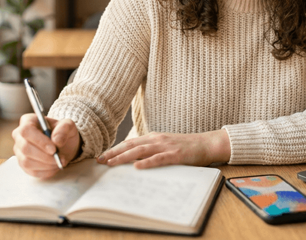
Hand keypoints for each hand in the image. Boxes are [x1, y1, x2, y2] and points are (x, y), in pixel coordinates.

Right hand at [12, 114, 81, 177]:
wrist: (63, 145)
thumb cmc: (62, 132)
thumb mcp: (68, 126)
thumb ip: (63, 129)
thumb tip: (56, 140)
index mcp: (28, 121)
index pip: (26, 130)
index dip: (39, 141)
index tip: (53, 149)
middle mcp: (19, 135)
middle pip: (25, 148)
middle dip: (44, 156)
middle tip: (59, 158)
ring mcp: (19, 150)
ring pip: (27, 162)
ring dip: (46, 165)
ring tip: (59, 162)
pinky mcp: (23, 164)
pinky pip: (31, 171)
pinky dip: (45, 172)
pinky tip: (54, 167)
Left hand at [97, 129, 230, 168]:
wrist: (206, 144)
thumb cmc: (186, 148)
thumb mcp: (165, 146)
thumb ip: (151, 151)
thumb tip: (134, 161)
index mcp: (153, 138)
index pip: (129, 143)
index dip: (115, 149)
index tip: (101, 155)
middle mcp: (157, 139)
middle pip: (131, 145)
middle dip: (113, 153)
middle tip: (99, 160)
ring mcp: (166, 146)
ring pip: (140, 151)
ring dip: (124, 157)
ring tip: (111, 163)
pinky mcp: (175, 154)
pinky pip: (159, 159)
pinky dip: (147, 163)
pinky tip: (137, 167)